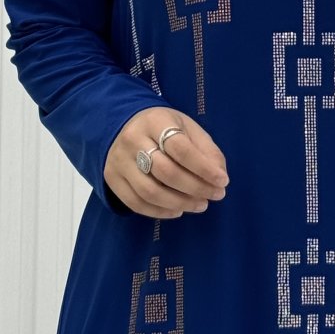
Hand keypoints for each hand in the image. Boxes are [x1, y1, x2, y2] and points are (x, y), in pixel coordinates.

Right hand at [104, 105, 228, 218]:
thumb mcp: (188, 128)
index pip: (180, 148)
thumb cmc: (163, 129)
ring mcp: (119, 161)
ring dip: (180, 203)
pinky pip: (136, 203)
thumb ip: (207, 150)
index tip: (222, 181)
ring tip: (200, 205)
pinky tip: (178, 210)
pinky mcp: (112, 179)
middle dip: (195, 188)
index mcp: (155, 121)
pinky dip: (160, 212)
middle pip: (166, 172)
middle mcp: (133, 140)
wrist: (123, 126)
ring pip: (150, 191)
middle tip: (215, 195)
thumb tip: (220, 177)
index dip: (203, 168)